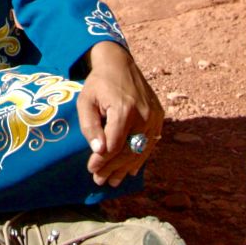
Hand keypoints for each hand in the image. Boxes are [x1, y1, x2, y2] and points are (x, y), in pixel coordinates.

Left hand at [76, 40, 163, 186]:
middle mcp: (143, 115)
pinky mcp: (159, 117)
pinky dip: (140, 158)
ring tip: (113, 180)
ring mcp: (154, 117)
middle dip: (112, 168)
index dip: (102, 161)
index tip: (91, 169)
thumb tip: (99, 150)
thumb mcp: (86, 101)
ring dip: (126, 168)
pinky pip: (150, 143)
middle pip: (128, 151)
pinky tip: (131, 170)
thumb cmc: (98, 84)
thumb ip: (90, 126)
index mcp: (124, 110)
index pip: (114, 145)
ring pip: (141, 150)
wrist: (120, 64)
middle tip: (99, 180)